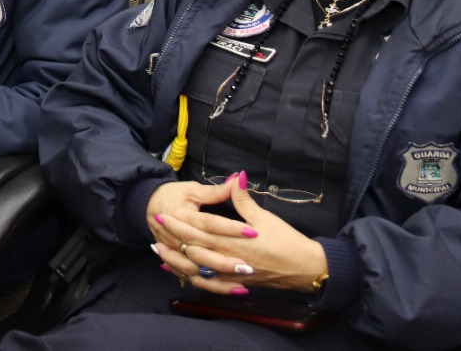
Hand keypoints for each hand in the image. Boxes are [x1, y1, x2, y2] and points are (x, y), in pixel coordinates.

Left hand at [154, 172, 328, 295]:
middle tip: (155, 227)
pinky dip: (193, 279)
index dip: (178, 223)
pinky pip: (209, 284)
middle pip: (192, 250)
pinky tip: (182, 275)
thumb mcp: (264, 218)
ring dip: (176, 261)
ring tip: (159, 252)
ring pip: (197, 270)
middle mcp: (228, 260)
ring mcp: (231, 275)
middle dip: (172, 239)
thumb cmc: (286, 242)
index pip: (198, 231)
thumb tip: (235, 176)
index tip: (162, 212)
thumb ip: (243, 200)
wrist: (305, 268)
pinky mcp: (237, 284)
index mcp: (233, 242)